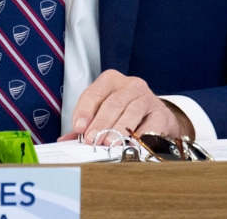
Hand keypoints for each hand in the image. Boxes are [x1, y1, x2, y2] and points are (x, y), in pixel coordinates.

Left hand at [57, 69, 191, 142]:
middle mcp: (130, 85)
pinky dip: (140, 136)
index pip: (94, 93)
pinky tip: (132, 145)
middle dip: (101, 123)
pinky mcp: (161, 113)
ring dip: (118, 130)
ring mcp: (148, 98)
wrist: (157, 119)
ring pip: (131, 112)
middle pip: (113, 103)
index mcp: (111, 81)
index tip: (79, 128)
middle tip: (92, 140)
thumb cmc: (124, 115)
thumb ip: (85, 126)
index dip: (85, 111)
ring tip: (109, 144)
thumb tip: (64, 141)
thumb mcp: (103, 114)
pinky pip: (150, 125)